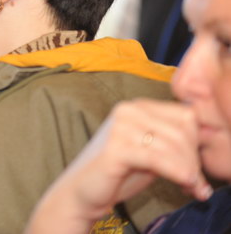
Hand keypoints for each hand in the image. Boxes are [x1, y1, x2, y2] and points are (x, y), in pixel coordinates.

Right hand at [25, 99, 211, 233]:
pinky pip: (159, 159)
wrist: (84, 191)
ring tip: (190, 187)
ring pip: (174, 145)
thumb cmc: (120, 173)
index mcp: (137, 106)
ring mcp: (120, 127)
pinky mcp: (116, 148)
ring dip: (189, 171)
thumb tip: (214, 135)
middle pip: (182, 130)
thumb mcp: (153, 151)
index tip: (196, 166)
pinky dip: (177, 173)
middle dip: (194, 160)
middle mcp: (127, 110)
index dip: (197, 142)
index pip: (185, 115)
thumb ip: (175, 142)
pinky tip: (184, 185)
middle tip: (194, 182)